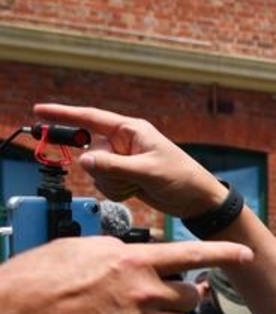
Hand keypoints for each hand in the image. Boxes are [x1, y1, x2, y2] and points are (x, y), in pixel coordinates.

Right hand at [1, 236, 252, 313]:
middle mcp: (144, 293)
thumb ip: (119, 251)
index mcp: (134, 262)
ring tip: (140, 312)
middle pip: (191, 295)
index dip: (223, 254)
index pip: (191, 254)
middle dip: (183, 293)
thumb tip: (136, 254)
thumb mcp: (83, 248)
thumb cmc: (42, 278)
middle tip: (164, 292)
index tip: (246, 254)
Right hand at [33, 104, 229, 218]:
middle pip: (91, 152)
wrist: (199, 202)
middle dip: (103, 169)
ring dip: (110, 183)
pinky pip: (104, 183)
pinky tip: (133, 192)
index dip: (64, 115)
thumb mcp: (149, 171)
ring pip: (96, 170)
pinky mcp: (125, 176)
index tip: (39, 111)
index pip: (91, 118)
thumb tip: (85, 161)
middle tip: (127, 178)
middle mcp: (124, 142)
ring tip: (135, 185)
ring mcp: (124, 160)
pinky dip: (114, 191)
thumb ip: (115, 166)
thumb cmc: (183, 179)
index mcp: (131, 130)